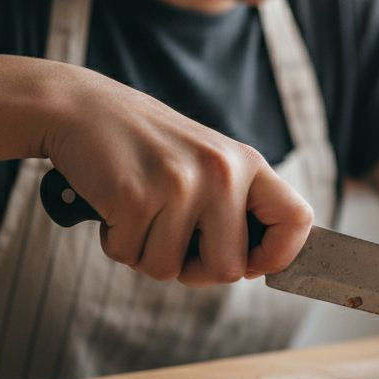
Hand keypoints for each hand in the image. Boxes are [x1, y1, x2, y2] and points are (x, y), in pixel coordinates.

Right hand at [42, 65, 312, 285]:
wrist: (80, 108)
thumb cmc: (146, 146)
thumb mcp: (206, 161)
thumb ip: (234, 206)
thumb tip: (253, 268)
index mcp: (246, 164)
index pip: (297, 221)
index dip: (279, 256)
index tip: (251, 266)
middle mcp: (222, 172)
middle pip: (229, 270)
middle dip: (194, 270)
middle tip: (169, 240)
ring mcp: (180, 184)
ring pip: (170, 270)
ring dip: (146, 253)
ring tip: (137, 211)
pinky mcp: (135, 197)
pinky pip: (130, 257)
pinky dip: (116, 243)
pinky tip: (113, 206)